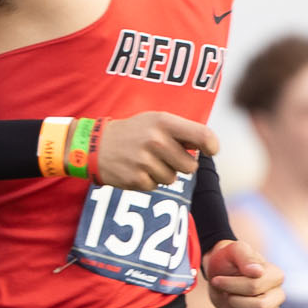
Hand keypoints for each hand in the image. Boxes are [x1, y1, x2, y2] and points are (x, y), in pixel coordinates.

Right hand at [92, 111, 217, 191]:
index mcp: (164, 122)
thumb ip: (182, 131)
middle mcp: (156, 140)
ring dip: (163, 173)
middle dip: (181, 164)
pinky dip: (148, 181)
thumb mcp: (155, 120)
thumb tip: (210, 146)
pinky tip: (136, 169)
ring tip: (146, 161)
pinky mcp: (136, 178)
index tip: (209, 150)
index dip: (212, 146)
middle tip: (165, 156)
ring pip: (173, 179)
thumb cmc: (134, 132)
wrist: (95, 145)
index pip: (203, 136)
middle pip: (190, 166)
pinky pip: (156, 186)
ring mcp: (146, 161)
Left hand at [202, 239, 281, 307]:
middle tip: (227, 294)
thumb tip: (257, 272)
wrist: (219, 272)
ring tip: (231, 307)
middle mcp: (277, 295)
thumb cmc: (228, 260)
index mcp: (275, 276)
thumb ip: (245, 257)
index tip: (217, 279)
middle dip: (236, 302)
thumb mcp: (234, 250)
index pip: (254, 287)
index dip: (232, 285)